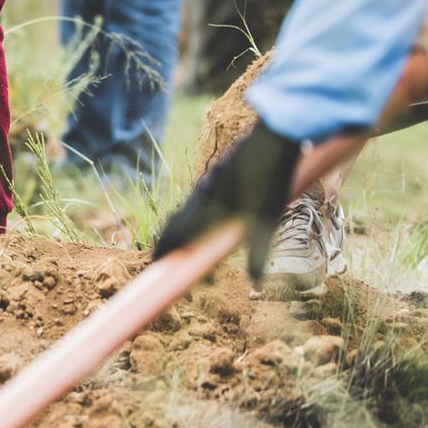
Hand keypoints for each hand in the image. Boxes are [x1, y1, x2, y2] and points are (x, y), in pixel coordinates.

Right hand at [152, 120, 300, 280]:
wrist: (271, 141)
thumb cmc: (269, 181)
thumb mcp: (267, 222)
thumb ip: (258, 254)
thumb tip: (257, 286)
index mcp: (206, 209)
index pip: (174, 233)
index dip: (162, 249)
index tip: (156, 264)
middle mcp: (201, 196)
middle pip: (175, 221)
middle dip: (168, 241)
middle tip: (167, 258)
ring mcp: (209, 183)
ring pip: (187, 209)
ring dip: (182, 228)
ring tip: (187, 243)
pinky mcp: (218, 176)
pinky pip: (198, 199)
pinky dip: (195, 215)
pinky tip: (209, 217)